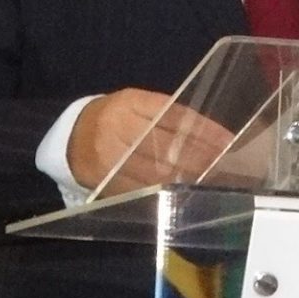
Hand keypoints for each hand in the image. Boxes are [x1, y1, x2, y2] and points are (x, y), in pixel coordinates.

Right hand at [67, 88, 235, 196]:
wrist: (71, 138)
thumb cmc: (112, 117)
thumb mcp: (135, 104)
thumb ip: (166, 114)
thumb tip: (210, 135)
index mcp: (129, 103)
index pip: (173, 116)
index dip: (203, 130)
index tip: (227, 142)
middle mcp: (118, 128)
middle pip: (166, 146)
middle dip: (199, 158)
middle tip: (225, 167)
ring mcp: (110, 158)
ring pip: (155, 172)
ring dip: (187, 178)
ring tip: (212, 182)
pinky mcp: (106, 183)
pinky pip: (141, 190)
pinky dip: (166, 193)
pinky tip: (184, 194)